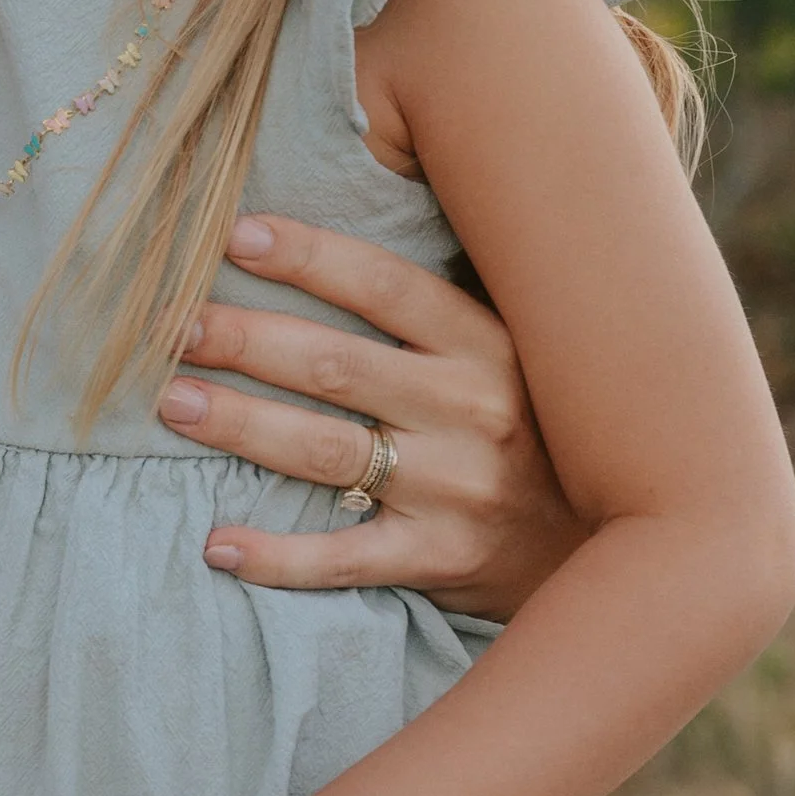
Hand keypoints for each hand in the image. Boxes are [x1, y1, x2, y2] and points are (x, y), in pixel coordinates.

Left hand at [159, 212, 582, 618]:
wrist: (623, 545)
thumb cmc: (541, 433)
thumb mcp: (518, 354)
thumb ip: (440, 313)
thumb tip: (332, 247)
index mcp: (490, 345)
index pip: (385, 286)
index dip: (308, 257)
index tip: (234, 235)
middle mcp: (473, 411)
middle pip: (337, 366)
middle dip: (246, 340)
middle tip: (171, 327)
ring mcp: (456, 489)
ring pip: (328, 451)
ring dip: (242, 425)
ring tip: (175, 404)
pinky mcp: (441, 560)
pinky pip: (344, 558)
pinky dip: (277, 556)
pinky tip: (217, 544)